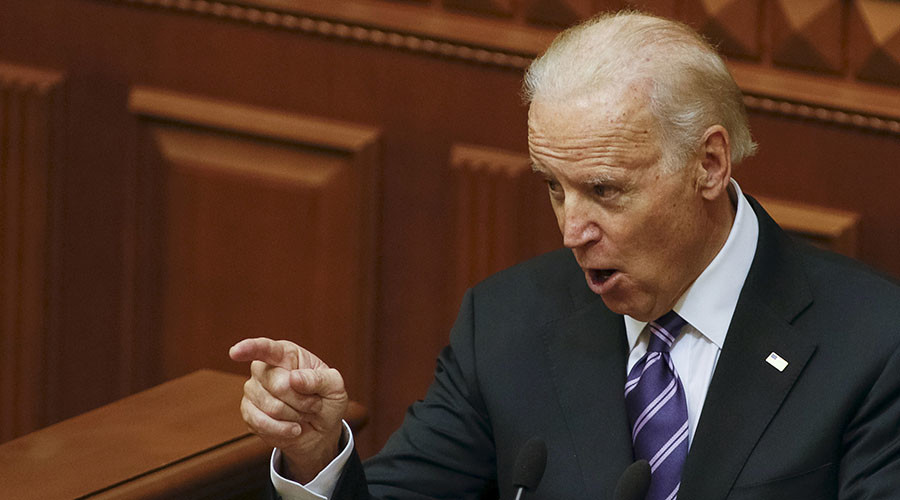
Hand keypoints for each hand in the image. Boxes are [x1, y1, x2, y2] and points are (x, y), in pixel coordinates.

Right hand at [229, 337, 348, 481]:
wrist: (320, 430)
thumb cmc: (327, 401)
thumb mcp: (335, 387)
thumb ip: (320, 379)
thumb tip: (294, 378)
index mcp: (285, 354)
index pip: (265, 348)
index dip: (249, 348)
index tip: (236, 352)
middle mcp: (264, 369)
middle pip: (278, 384)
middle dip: (302, 400)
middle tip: (313, 404)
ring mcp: (253, 390)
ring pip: (271, 406)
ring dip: (295, 416)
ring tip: (303, 414)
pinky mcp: (249, 412)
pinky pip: (261, 423)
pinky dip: (283, 429)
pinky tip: (293, 429)